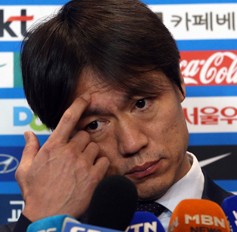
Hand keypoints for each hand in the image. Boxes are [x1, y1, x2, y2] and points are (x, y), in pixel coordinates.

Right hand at [15, 95, 109, 220]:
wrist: (48, 216)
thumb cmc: (36, 192)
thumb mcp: (25, 170)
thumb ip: (29, 149)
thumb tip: (28, 134)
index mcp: (53, 147)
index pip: (68, 118)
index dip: (78, 104)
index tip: (87, 97)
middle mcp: (69, 152)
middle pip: (85, 135)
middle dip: (82, 142)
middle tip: (76, 154)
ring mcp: (82, 163)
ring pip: (95, 147)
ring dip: (91, 153)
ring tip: (82, 165)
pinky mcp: (93, 176)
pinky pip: (104, 161)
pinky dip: (100, 164)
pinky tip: (92, 172)